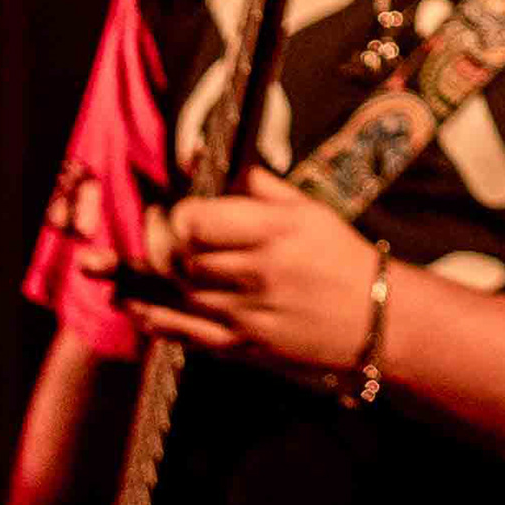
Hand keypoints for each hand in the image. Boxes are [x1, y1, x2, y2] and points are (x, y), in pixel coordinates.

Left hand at [131, 174, 381, 387]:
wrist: (377, 317)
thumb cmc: (340, 257)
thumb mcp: (307, 209)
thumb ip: (255, 184)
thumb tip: (203, 158)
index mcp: (275, 231)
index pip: (197, 221)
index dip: (175, 214)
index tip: (172, 209)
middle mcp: (259, 273)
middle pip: (180, 258)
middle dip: (157, 241)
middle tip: (152, 226)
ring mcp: (250, 314)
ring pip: (177, 294)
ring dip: (146, 277)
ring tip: (126, 261)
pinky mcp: (245, 346)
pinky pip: (186, 334)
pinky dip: (153, 320)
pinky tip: (132, 306)